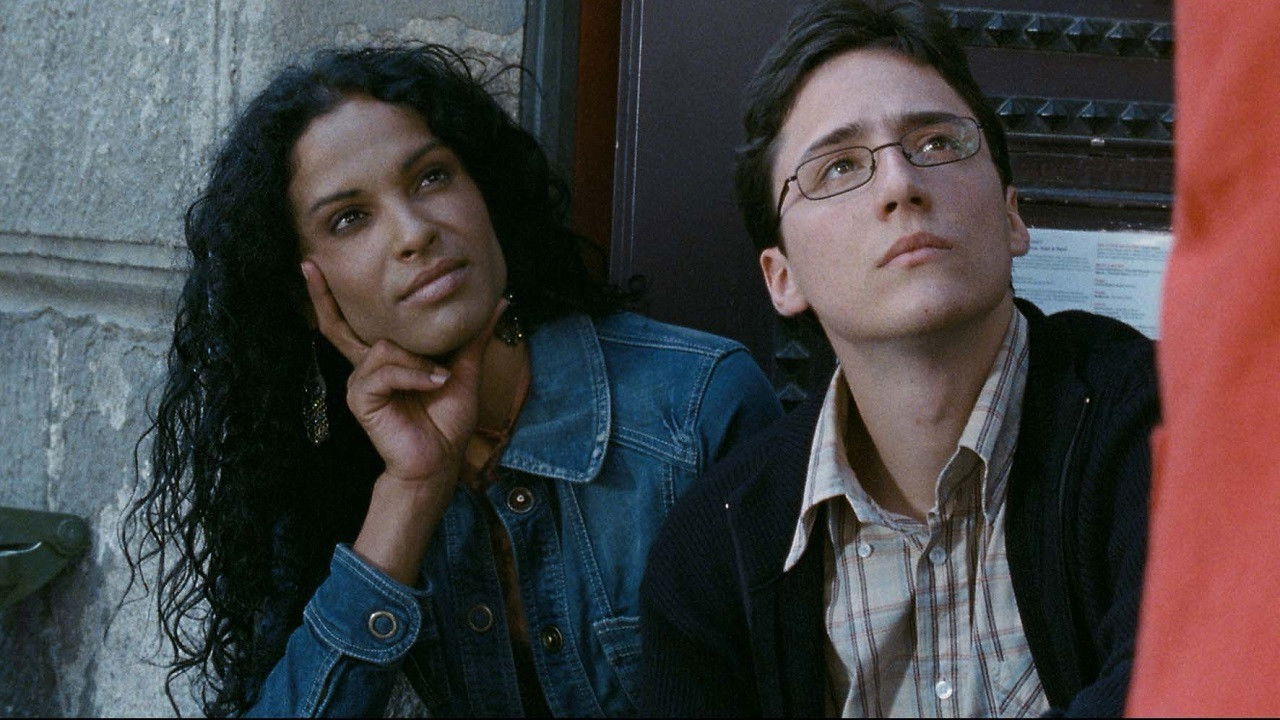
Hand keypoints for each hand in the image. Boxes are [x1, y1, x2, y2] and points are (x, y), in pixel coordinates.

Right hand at [301, 260, 503, 483]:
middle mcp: (367, 366)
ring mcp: (361, 382)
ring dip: (418, 361)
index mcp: (386, 359)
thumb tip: (500, 303)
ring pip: (383, 348)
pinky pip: (386, 372)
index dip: (332, 296)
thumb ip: (474, 337)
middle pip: (336, 326)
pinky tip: (433, 384)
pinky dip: (414, 375)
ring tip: (441, 379)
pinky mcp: (361, 398)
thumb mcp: (465, 370)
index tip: (315, 264)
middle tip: (309, 265)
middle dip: (322, 297)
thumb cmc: (447, 421)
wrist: (440, 460)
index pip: (356, 322)